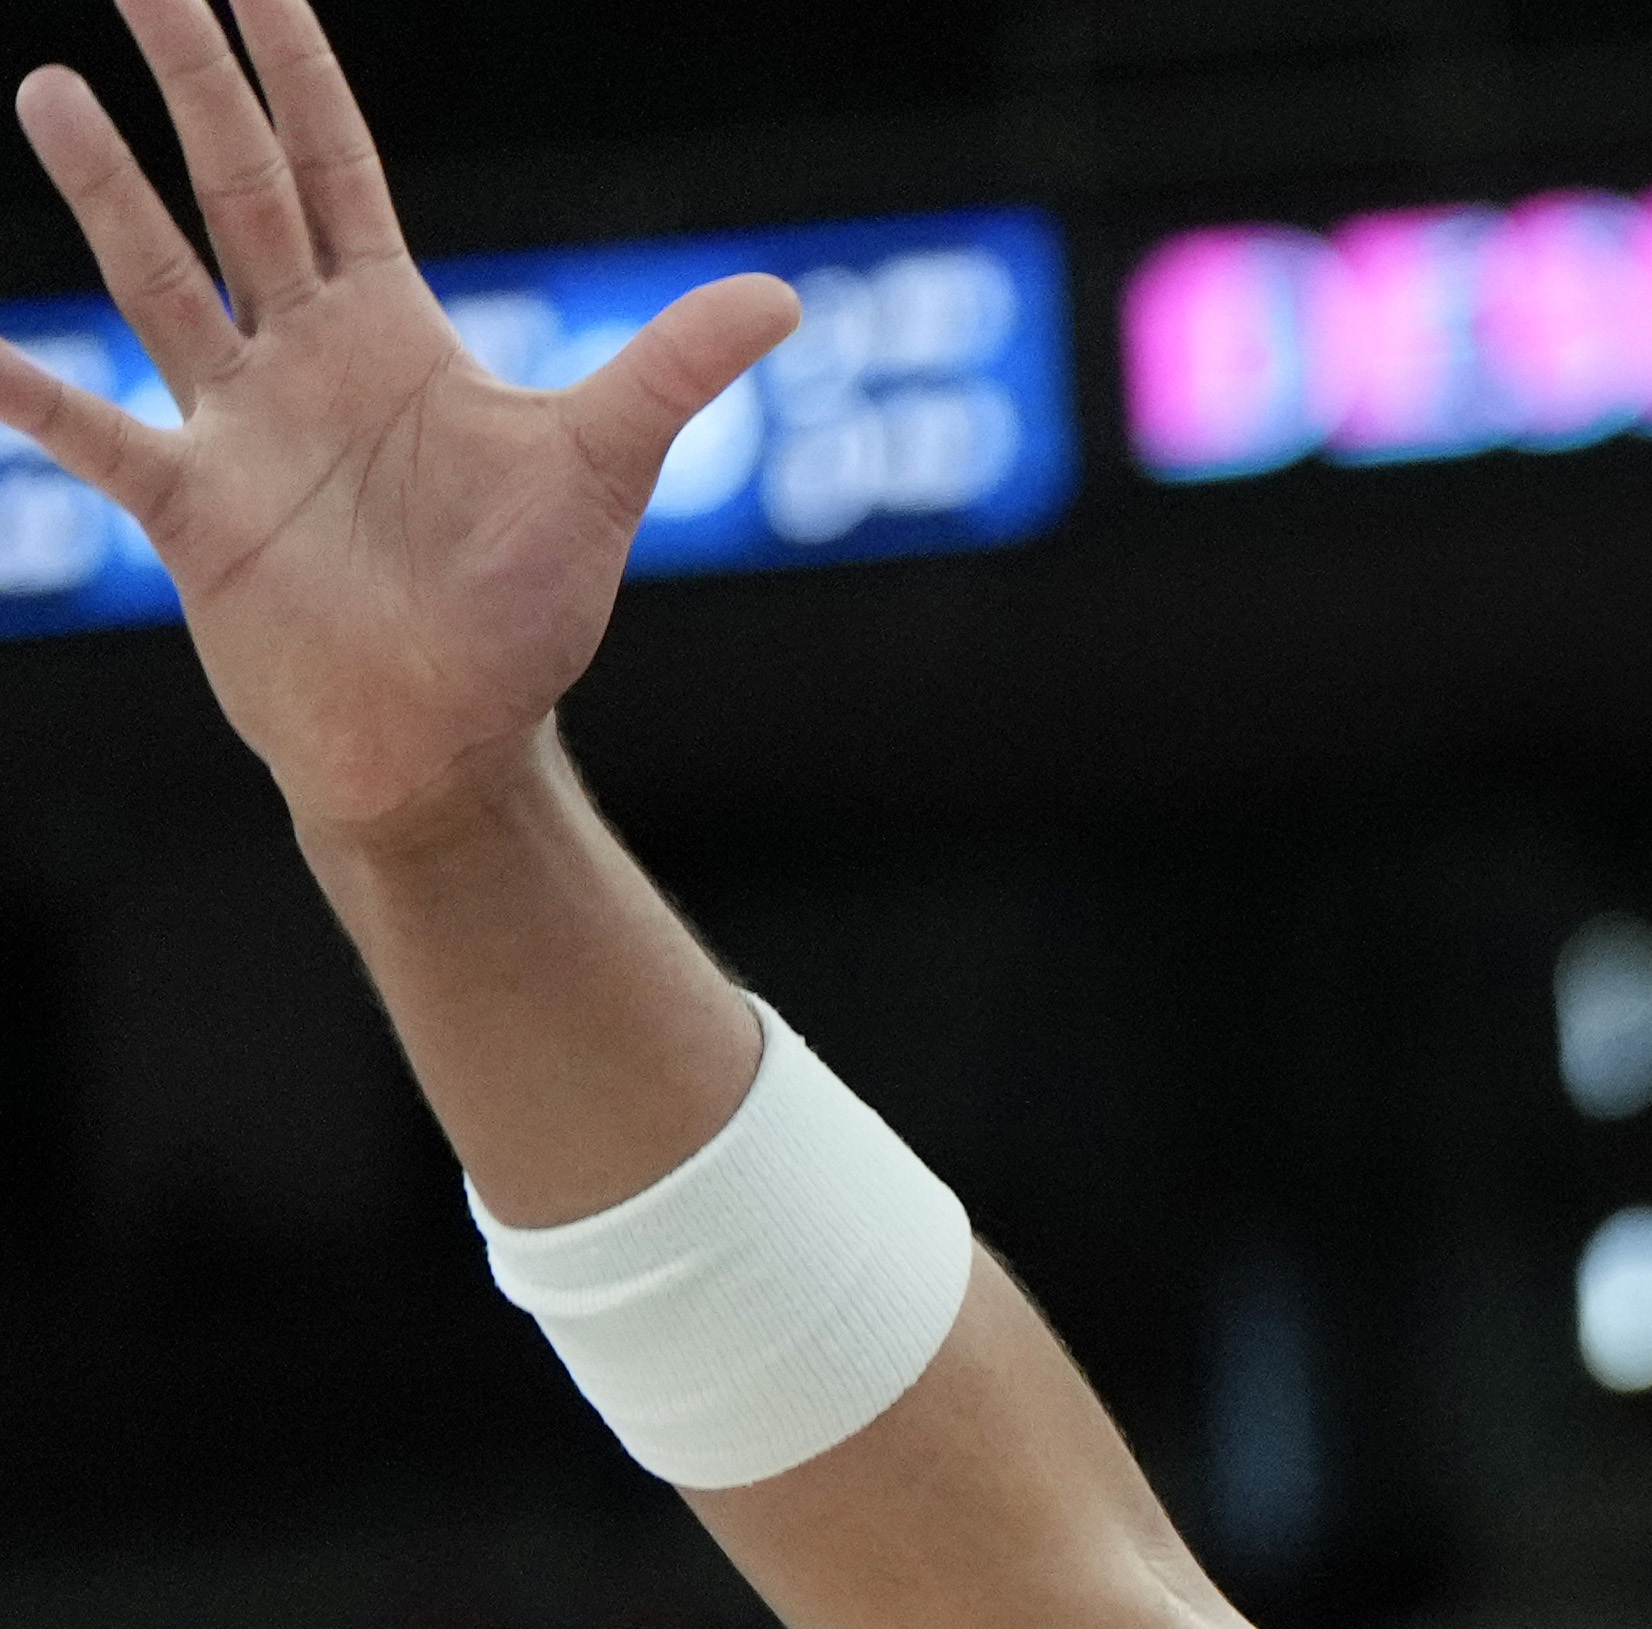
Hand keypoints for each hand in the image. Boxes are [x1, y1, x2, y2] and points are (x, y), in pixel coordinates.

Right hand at [0, 0, 780, 845]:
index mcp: (391, 330)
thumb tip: (783, 296)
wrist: (455, 738)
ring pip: (159, 280)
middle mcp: (299, 357)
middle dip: (195, 84)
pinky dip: (33, 396)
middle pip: (238, 188)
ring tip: (53, 88)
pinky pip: (96, 436)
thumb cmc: (522, 608)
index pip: (333, 167)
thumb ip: (670, 372)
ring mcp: (235, 426)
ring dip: (107, 191)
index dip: (297, 73)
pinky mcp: (194, 510)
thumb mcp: (603, 472)